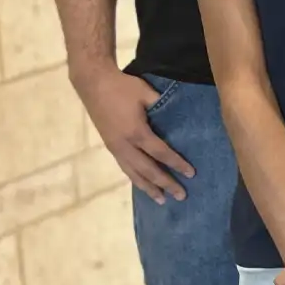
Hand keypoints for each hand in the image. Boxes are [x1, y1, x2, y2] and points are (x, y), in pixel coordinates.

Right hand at [75, 67, 195, 202]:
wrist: (93, 84)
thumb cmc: (123, 87)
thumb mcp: (147, 93)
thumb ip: (164, 106)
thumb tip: (182, 117)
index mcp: (136, 132)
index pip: (161, 153)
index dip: (176, 164)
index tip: (191, 174)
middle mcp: (124, 145)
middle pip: (148, 170)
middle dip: (165, 184)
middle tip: (181, 196)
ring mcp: (115, 148)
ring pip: (133, 173)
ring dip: (148, 188)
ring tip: (161, 200)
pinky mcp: (110, 146)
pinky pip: (124, 168)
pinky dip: (135, 179)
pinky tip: (143, 185)